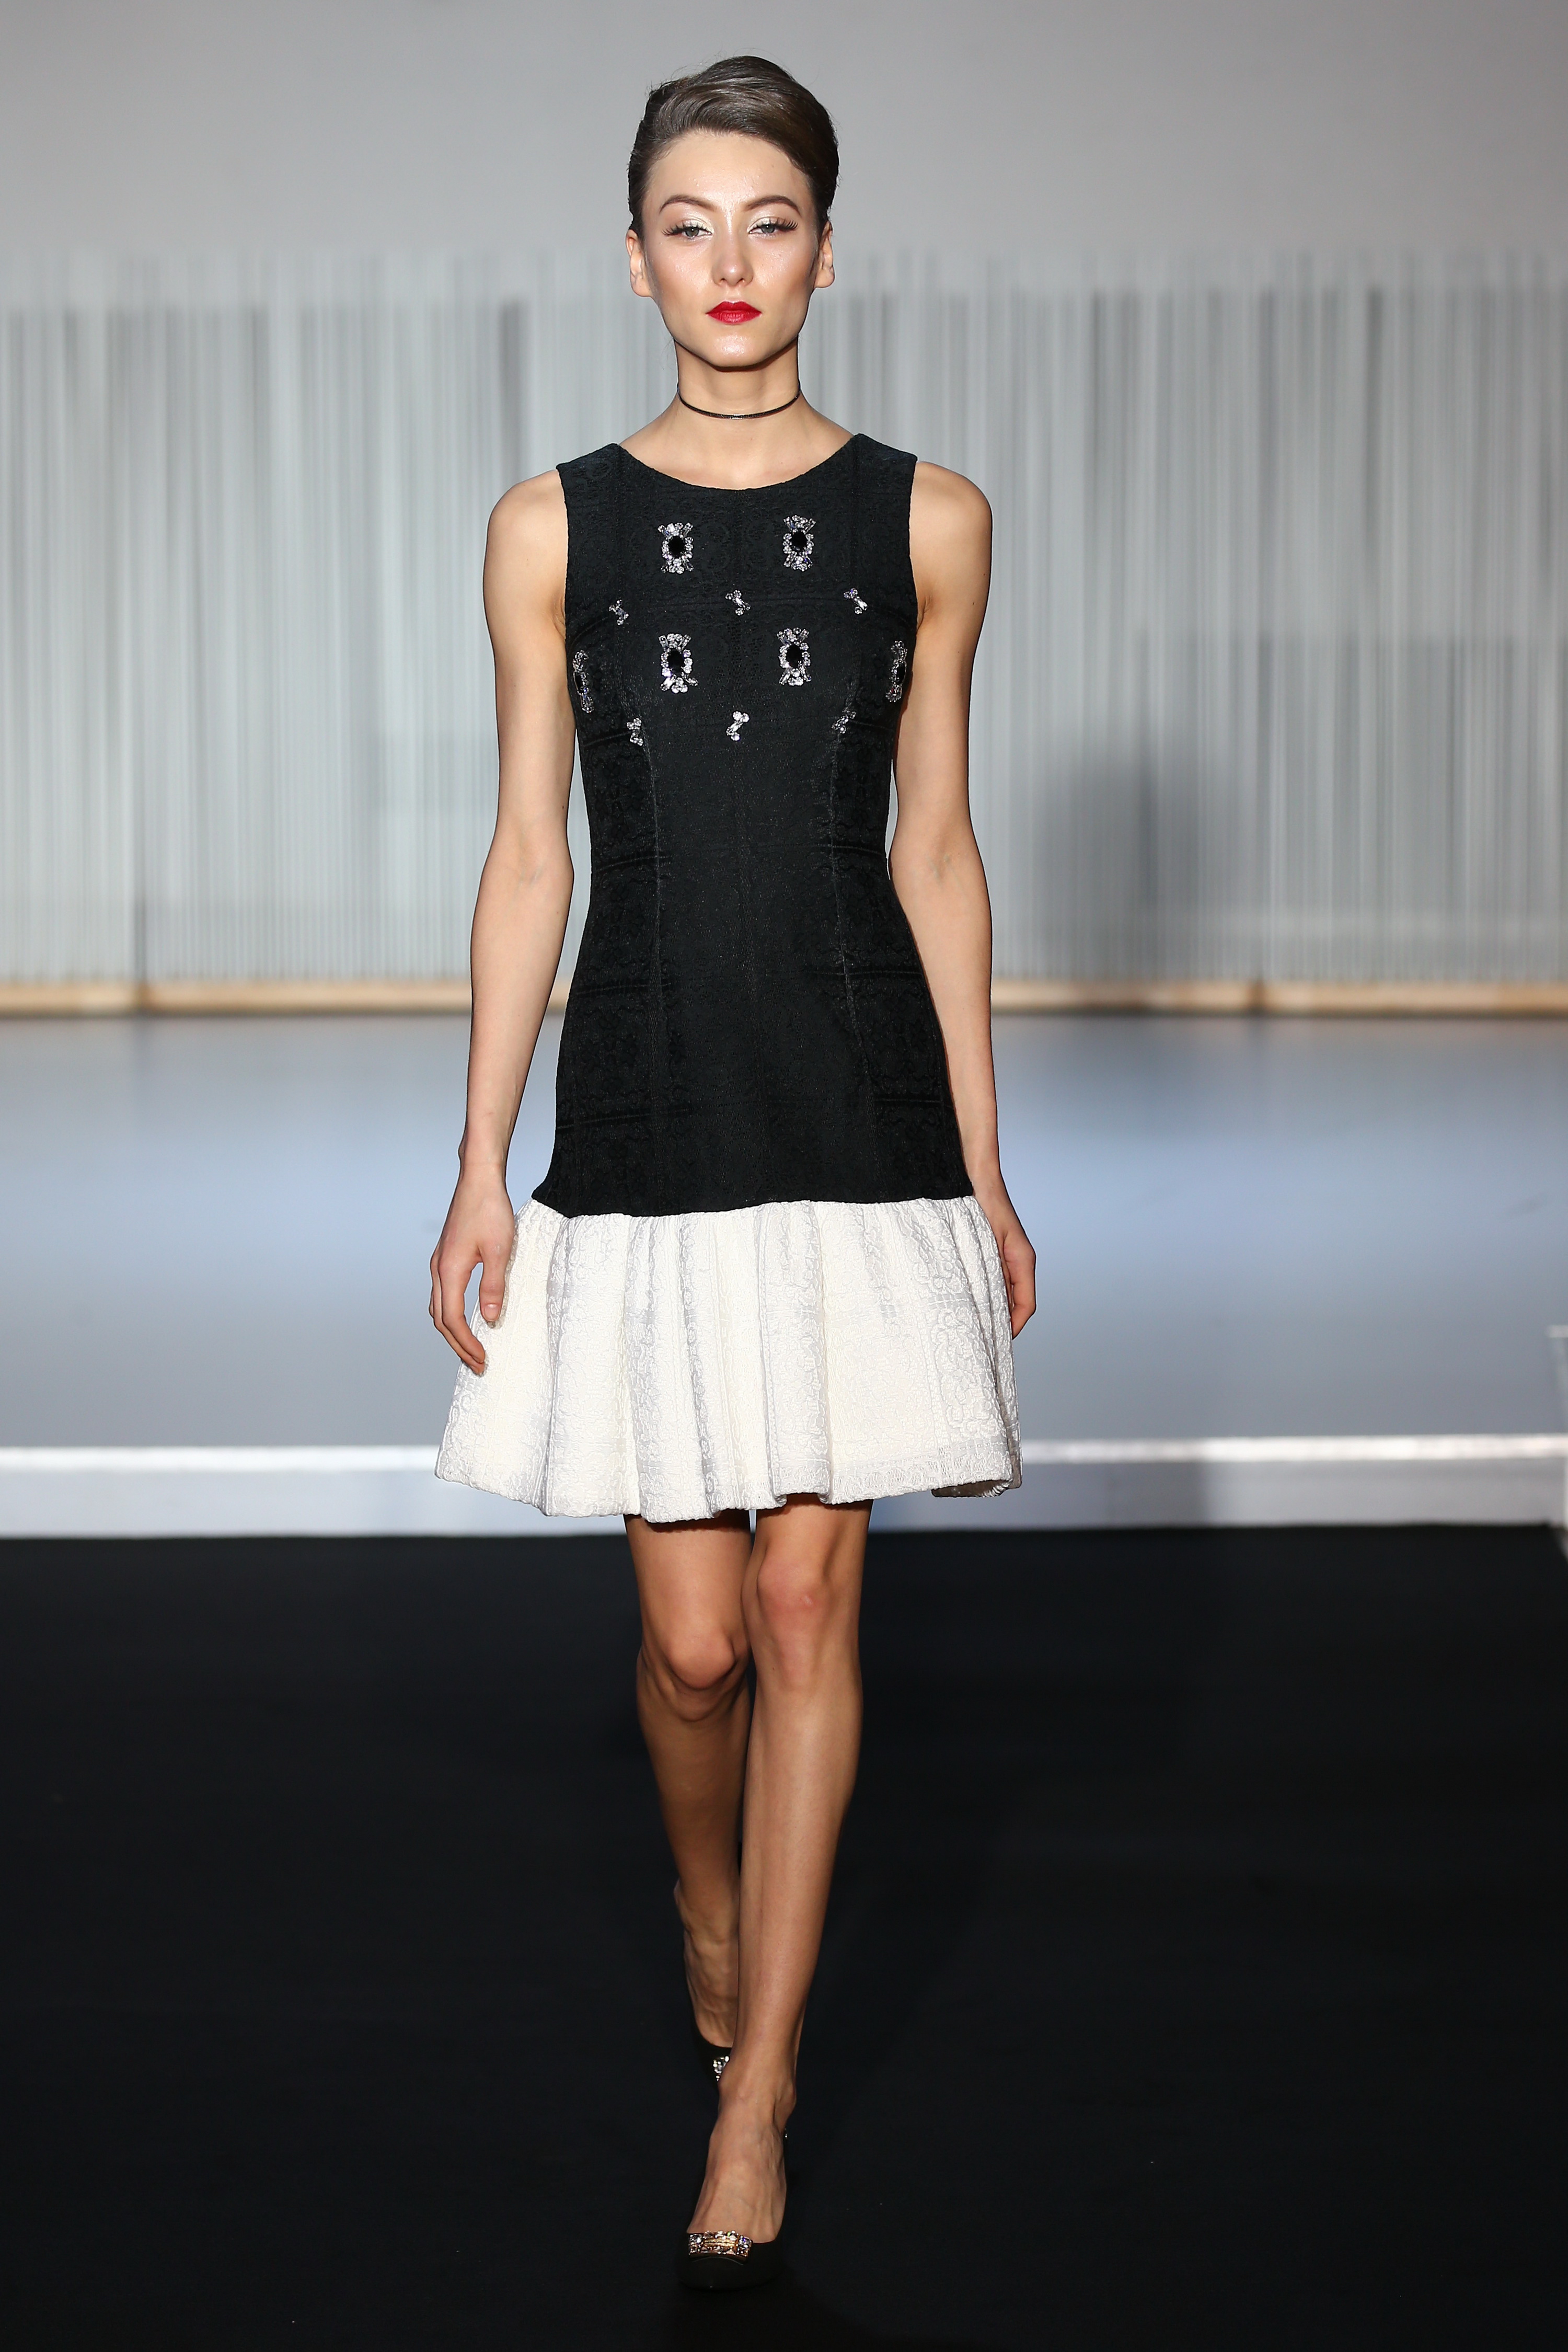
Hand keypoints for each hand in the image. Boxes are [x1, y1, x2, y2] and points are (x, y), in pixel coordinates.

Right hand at [429, 1165, 516, 1372]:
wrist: (478, 1179)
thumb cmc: (490, 1209)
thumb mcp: (500, 1250)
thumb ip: (494, 1285)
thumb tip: (490, 1318)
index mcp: (449, 1271)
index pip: (453, 1320)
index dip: (466, 1344)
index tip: (482, 1360)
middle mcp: (438, 1269)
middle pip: (441, 1319)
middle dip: (458, 1345)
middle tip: (478, 1365)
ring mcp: (439, 1262)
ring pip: (438, 1307)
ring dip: (453, 1331)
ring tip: (471, 1348)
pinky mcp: (445, 1256)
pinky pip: (443, 1294)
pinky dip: (452, 1313)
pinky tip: (467, 1317)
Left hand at [971, 1172, 1035, 1337]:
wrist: (972, 1177)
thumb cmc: (985, 1203)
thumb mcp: (994, 1243)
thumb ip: (1001, 1275)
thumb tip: (1000, 1309)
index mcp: (1022, 1261)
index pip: (1026, 1305)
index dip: (1014, 1326)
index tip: (1000, 1342)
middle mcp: (1013, 1262)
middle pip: (1012, 1303)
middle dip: (999, 1323)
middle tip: (979, 1340)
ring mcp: (1000, 1258)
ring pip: (998, 1293)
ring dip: (986, 1308)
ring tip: (969, 1325)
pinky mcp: (985, 1253)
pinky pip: (985, 1280)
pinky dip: (977, 1293)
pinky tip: (960, 1300)